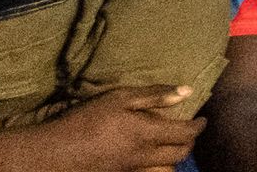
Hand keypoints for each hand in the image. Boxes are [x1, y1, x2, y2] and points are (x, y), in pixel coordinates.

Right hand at [43, 87, 200, 171]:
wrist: (53, 153)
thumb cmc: (86, 120)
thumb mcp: (119, 98)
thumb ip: (154, 95)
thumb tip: (187, 91)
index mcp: (147, 134)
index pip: (186, 134)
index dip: (199, 126)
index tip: (202, 119)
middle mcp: (143, 156)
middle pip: (179, 155)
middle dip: (189, 143)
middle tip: (189, 131)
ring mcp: (131, 169)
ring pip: (165, 169)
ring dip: (173, 157)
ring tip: (171, 144)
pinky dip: (155, 165)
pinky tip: (148, 154)